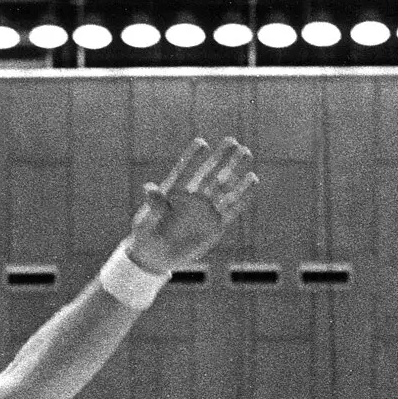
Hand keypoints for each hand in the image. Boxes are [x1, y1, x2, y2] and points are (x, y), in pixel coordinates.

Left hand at [125, 136, 256, 272]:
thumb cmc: (146, 236)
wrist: (156, 257)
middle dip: (221, 157)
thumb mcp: (146, 222)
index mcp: (174, 192)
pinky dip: (243, 194)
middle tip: (233, 141)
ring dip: (235, 170)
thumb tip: (149, 188)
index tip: (202, 142)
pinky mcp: (216, 225)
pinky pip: (232, 208)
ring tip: (247, 152)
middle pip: (209, 173)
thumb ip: (152, 206)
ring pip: (224, 187)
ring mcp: (205, 210)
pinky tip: (252, 179)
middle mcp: (192, 198)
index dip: (193, 156)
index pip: (185, 169)